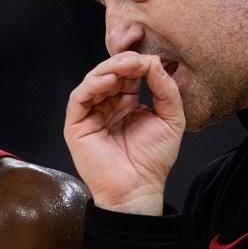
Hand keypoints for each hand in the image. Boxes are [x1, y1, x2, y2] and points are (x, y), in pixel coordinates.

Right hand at [63, 52, 185, 214]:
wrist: (138, 188)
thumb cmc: (154, 160)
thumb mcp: (171, 119)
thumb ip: (166, 90)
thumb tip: (154, 62)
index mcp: (126, 103)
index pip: (128, 74)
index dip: (138, 64)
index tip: (151, 60)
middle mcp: (107, 106)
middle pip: (109, 73)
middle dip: (123, 63)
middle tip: (137, 60)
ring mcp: (90, 114)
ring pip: (93, 80)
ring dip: (109, 69)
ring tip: (126, 67)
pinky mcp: (76, 125)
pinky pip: (78, 98)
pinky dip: (92, 85)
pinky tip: (108, 82)